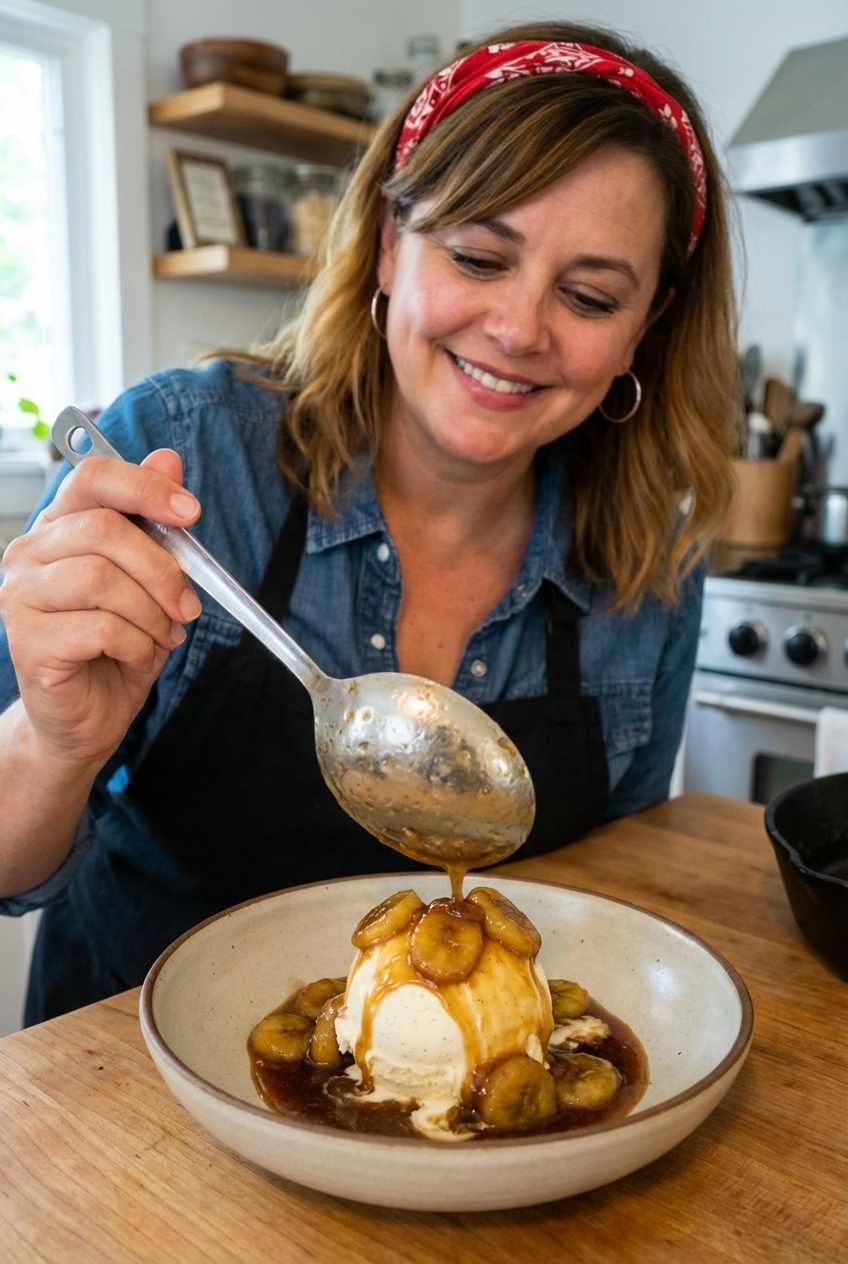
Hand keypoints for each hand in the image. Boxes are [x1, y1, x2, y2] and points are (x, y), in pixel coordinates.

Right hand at [0, 448, 202, 772]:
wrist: (87, 717)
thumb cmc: (115, 646)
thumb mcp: (148, 580)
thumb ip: (153, 522)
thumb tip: (168, 458)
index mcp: (58, 527)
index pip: (92, 477)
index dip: (145, 487)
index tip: (191, 513)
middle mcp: (28, 553)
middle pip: (104, 530)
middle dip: (162, 568)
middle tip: (187, 604)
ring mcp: (20, 596)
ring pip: (101, 578)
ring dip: (150, 611)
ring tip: (162, 634)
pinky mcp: (26, 639)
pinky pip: (99, 626)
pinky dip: (136, 642)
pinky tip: (138, 654)